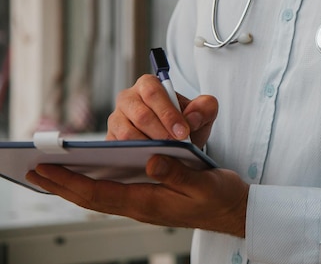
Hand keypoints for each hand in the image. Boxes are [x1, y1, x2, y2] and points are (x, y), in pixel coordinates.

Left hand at [25, 155, 248, 236]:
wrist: (233, 210)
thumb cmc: (220, 197)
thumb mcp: (203, 182)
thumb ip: (177, 174)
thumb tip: (150, 163)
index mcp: (149, 202)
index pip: (100, 193)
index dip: (70, 182)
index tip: (46, 170)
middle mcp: (141, 205)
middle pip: (91, 198)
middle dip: (62, 186)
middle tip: (35, 173)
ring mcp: (144, 204)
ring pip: (100, 197)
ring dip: (74, 186)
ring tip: (53, 174)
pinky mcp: (150, 199)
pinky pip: (113, 194)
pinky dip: (93, 186)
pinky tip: (88, 177)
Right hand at [107, 74, 217, 146]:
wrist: (176, 145)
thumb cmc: (186, 125)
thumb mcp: (202, 115)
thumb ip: (206, 109)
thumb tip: (192, 118)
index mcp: (148, 85)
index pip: (153, 93)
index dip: (168, 114)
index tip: (183, 133)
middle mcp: (128, 99)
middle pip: (140, 115)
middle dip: (161, 133)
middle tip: (176, 146)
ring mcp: (116, 120)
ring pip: (127, 134)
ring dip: (148, 146)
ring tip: (166, 155)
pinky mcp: (111, 140)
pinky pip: (118, 150)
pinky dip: (135, 157)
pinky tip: (152, 162)